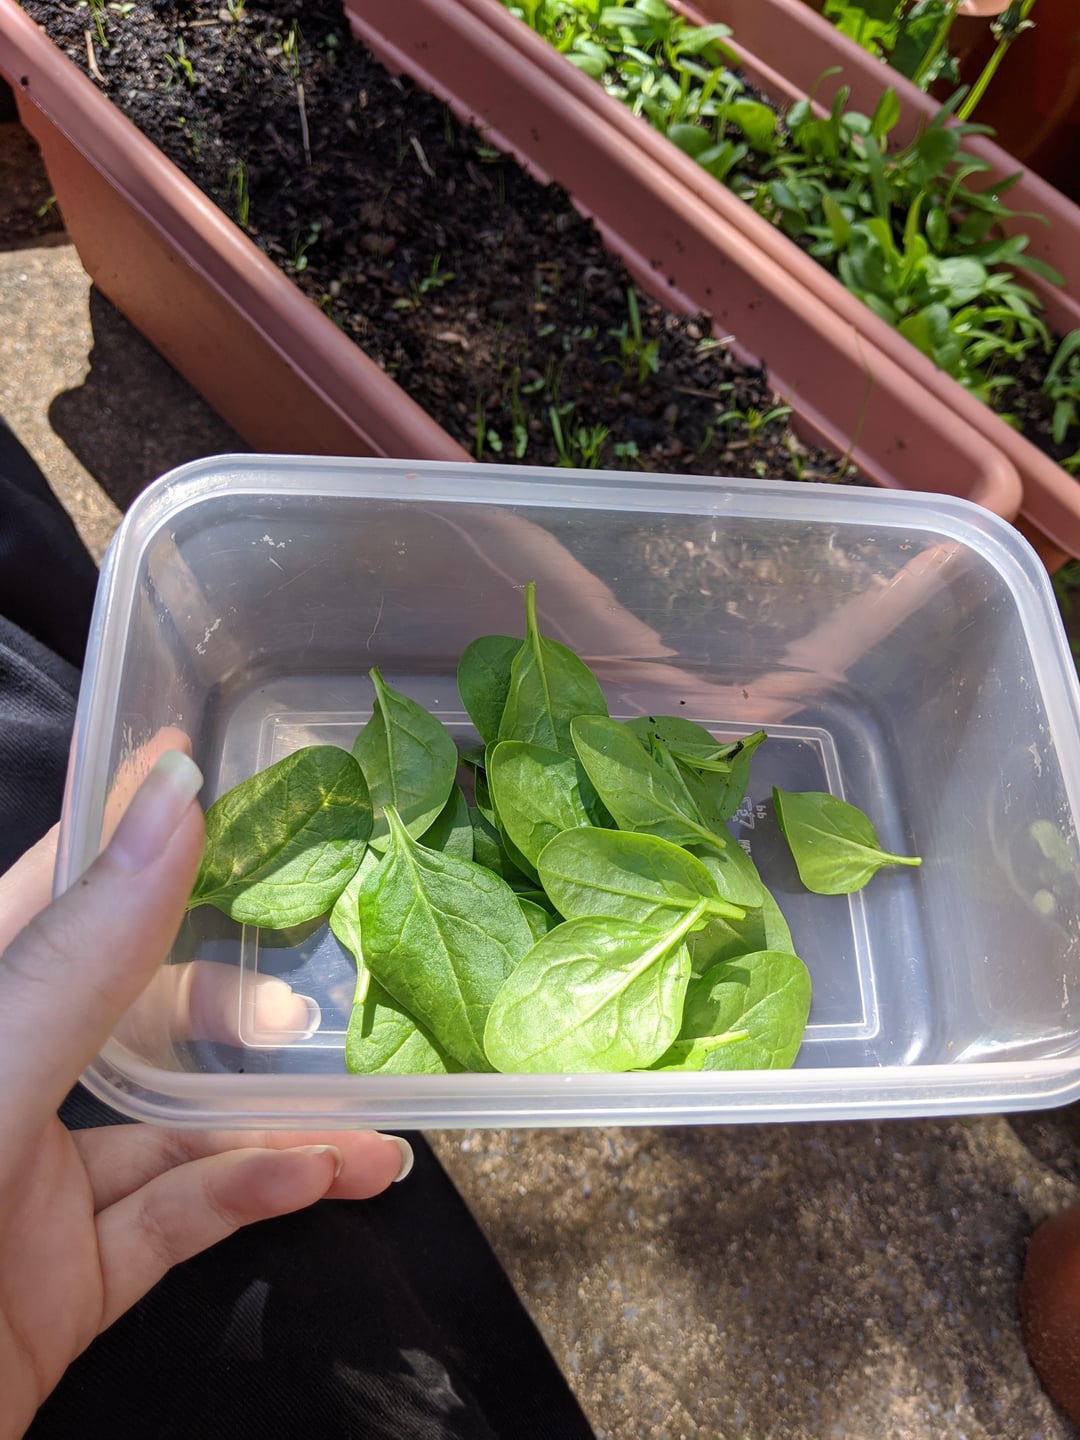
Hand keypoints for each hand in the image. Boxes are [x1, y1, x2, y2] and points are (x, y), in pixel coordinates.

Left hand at [0, 753, 411, 1437]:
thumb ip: (74, 959)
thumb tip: (167, 801)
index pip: (48, 887)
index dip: (125, 816)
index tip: (204, 755)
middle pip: (126, 1009)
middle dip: (229, 992)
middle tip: (317, 976)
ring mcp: (25, 1192)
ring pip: (169, 1129)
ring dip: (274, 1119)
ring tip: (371, 1112)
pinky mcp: (59, 1286)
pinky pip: (172, 1222)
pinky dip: (253, 1195)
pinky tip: (323, 1174)